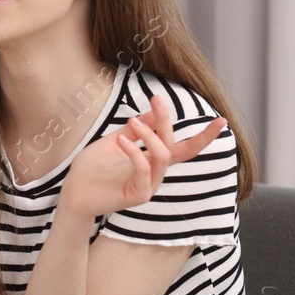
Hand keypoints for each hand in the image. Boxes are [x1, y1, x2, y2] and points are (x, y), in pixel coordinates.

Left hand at [62, 94, 225, 218]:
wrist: (73, 192)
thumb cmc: (92, 168)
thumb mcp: (114, 141)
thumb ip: (134, 130)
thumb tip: (153, 112)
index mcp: (152, 160)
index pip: (183, 147)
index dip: (204, 136)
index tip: (221, 119)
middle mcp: (156, 173)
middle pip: (176, 147)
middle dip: (168, 121)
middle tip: (157, 100)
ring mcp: (149, 185)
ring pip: (163, 157)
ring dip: (150, 136)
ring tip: (131, 122)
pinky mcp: (138, 195)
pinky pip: (145, 171)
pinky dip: (135, 153)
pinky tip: (122, 141)